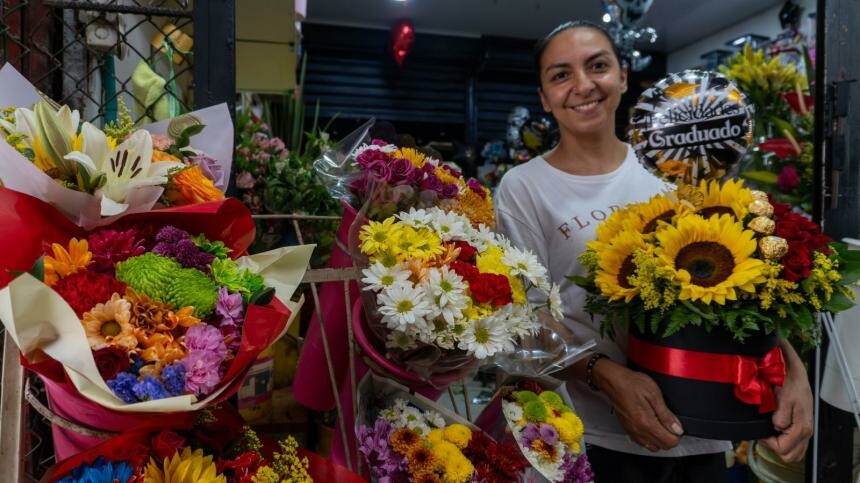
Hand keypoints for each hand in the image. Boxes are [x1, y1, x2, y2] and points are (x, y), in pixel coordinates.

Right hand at [594, 359, 683, 451]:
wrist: (613, 381)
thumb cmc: (632, 384)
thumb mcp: (654, 394)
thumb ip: (666, 414)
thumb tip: (677, 428)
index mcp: (647, 423)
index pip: (669, 442)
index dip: (676, 434)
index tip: (676, 425)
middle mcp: (638, 430)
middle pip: (661, 446)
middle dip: (669, 437)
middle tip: (669, 423)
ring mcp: (632, 431)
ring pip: (651, 446)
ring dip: (659, 439)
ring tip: (660, 424)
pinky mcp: (627, 429)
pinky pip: (641, 442)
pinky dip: (648, 438)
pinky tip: (650, 426)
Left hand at [759, 342, 812, 462]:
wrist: (794, 372)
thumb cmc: (789, 383)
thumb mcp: (783, 398)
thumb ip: (780, 417)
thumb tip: (776, 428)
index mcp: (801, 428)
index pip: (782, 448)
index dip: (768, 443)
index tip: (761, 432)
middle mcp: (806, 432)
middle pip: (790, 455)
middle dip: (775, 447)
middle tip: (765, 434)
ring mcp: (806, 430)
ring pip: (794, 452)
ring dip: (781, 446)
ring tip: (770, 432)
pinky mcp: (803, 426)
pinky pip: (796, 444)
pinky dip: (786, 442)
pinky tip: (777, 431)